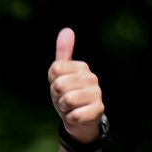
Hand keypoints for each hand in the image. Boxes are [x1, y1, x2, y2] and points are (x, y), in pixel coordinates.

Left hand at [47, 28, 103, 144]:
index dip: (52, 82)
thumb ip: (63, 53)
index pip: (55, 69)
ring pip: (66, 100)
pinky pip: (73, 115)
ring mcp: (97, 93)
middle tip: (65, 99)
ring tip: (71, 107)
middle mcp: (92, 77)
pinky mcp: (98, 110)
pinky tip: (77, 116)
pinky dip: (70, 118)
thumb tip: (67, 30)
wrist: (80, 121)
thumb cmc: (68, 95)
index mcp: (82, 67)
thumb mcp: (61, 75)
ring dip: (64, 108)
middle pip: (59, 84)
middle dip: (57, 96)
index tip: (60, 87)